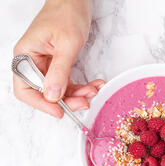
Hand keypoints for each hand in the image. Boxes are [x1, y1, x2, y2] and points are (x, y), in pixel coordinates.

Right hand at [13, 0, 104, 117]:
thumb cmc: (66, 12)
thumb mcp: (66, 44)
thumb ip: (59, 71)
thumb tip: (52, 96)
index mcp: (26, 56)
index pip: (26, 89)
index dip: (41, 104)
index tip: (59, 111)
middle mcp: (33, 63)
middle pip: (44, 94)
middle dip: (66, 101)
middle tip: (84, 102)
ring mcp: (46, 66)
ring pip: (59, 92)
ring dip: (77, 95)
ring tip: (93, 91)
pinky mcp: (58, 67)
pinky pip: (68, 84)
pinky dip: (81, 87)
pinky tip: (94, 85)